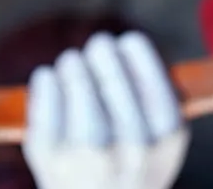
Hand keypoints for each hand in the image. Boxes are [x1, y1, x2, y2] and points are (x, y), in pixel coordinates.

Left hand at [23, 32, 187, 188]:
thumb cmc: (127, 169)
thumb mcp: (160, 143)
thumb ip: (156, 98)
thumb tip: (130, 46)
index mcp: (167, 135)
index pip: (149, 71)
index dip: (133, 48)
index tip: (125, 43)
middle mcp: (131, 145)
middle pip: (109, 68)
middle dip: (101, 51)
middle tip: (98, 47)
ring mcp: (88, 151)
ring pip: (76, 75)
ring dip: (72, 63)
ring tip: (73, 65)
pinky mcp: (48, 153)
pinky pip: (45, 91)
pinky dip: (45, 80)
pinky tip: (49, 80)